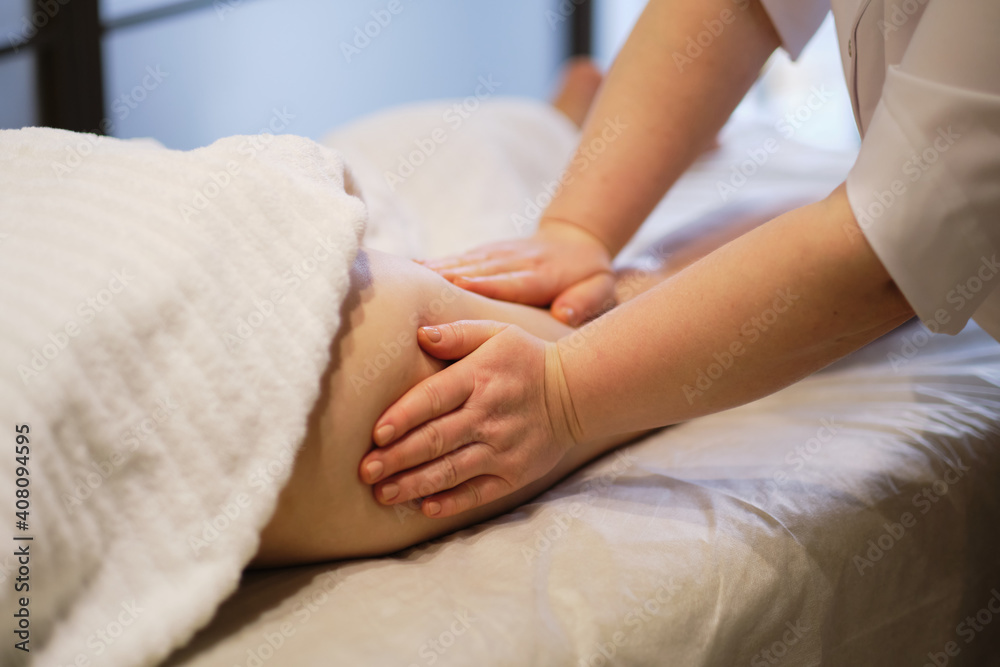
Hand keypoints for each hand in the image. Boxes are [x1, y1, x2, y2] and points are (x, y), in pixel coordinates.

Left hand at [358, 321, 582, 517]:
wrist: (577, 392)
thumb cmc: (525, 359)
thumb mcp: (496, 333)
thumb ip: (456, 334)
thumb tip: (420, 335)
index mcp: (479, 378)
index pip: (434, 398)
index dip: (403, 416)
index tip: (376, 433)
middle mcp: (489, 415)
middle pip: (436, 438)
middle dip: (398, 457)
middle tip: (365, 470)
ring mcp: (503, 448)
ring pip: (452, 470)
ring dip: (415, 483)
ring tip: (383, 493)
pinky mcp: (515, 473)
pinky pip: (479, 492)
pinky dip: (452, 501)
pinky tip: (425, 507)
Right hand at [421, 219, 615, 325]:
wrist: (575, 242)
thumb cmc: (588, 277)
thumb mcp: (600, 289)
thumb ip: (584, 302)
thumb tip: (566, 315)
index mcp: (541, 275)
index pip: (511, 281)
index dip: (485, 283)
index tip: (459, 284)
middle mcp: (515, 261)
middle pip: (479, 270)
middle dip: (450, 276)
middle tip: (418, 285)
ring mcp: (498, 253)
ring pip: (464, 261)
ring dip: (436, 268)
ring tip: (405, 276)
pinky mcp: (487, 251)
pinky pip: (458, 257)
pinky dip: (435, 262)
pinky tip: (410, 268)